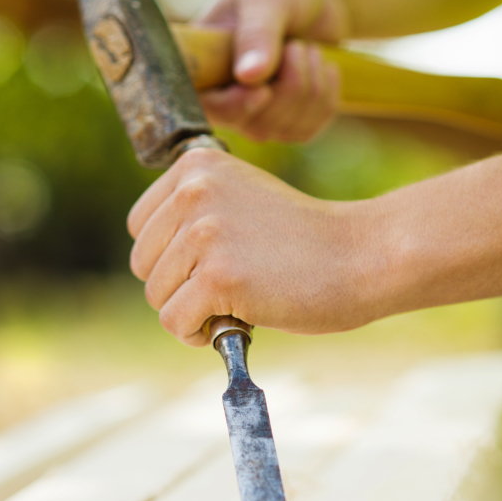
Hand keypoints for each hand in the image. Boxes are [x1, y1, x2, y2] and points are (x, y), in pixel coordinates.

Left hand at [127, 149, 376, 345]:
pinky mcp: (218, 277)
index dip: (171, 257)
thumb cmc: (302, 240)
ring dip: (192, 311)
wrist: (361, 256)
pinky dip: (199, 334)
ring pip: (157, 297)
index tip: (213, 261)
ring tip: (240, 299)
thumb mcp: (240, 200)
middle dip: (179, 286)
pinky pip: (175, 322)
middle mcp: (194, 192)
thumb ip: (194, 212)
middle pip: (144, 264)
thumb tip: (148, 258)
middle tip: (229, 285)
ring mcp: (205, 234)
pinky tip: (236, 319)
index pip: (140, 226)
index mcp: (196, 166)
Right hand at [195, 0, 345, 142]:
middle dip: (290, 83)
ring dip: (311, 84)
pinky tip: (322, 67)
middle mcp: (225, 99)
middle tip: (295, 44)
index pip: (209, 108)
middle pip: (257, 124)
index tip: (262, 91)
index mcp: (204, 67)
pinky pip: (309, 129)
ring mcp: (257, 116)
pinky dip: (325, 95)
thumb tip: (247, 76)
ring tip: (306, 48)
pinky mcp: (287, 123)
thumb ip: (256, 33)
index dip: (236, 107)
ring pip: (287, 129)